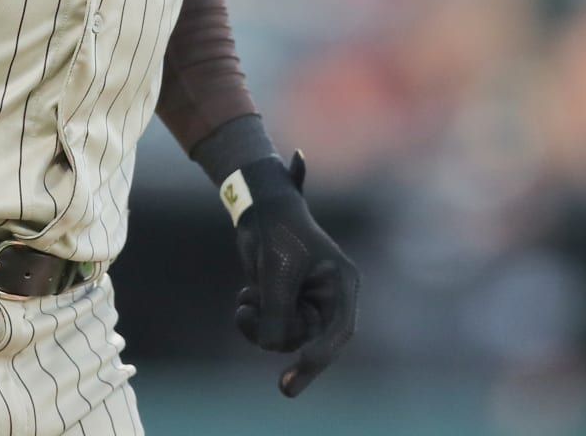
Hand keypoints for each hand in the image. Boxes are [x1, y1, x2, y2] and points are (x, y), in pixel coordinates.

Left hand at [227, 152, 358, 395]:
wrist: (257, 209)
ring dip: (259, 325)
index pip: (338, 331)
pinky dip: (253, 318)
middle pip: (309, 339)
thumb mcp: (277, 271)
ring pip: (285, 337)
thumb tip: (272, 347)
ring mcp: (306, 303)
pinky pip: (270, 328)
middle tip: (246, 319)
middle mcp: (328, 298)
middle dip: (277, 331)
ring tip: (245, 301)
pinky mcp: (285, 304)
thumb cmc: (277, 232)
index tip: (295, 375)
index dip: (320, 356)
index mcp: (341, 284)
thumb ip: (277, 311)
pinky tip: (245, 297)